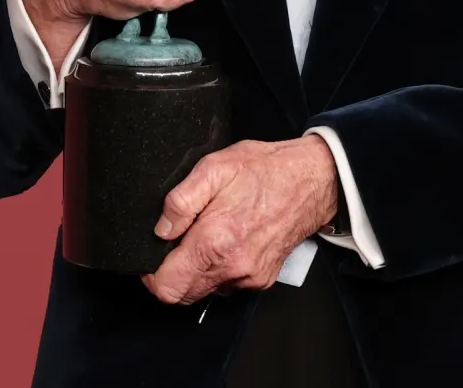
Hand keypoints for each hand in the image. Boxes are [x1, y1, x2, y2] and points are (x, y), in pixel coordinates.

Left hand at [140, 136, 338, 304]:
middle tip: (176, 243)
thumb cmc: (265, 170)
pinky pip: (226, 285)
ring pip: (204, 291)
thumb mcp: (215, 168)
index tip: (152, 256)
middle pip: (182, 295)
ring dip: (195, 272)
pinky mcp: (262, 279)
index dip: (151, 274)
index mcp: (215, 242)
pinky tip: (226, 241)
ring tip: (204, 237)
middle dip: (171, 274)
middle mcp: (232, 267)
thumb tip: (160, 229)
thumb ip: (181, 201)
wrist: (312, 180)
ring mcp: (249, 277)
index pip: (167, 287)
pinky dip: (218, 269)